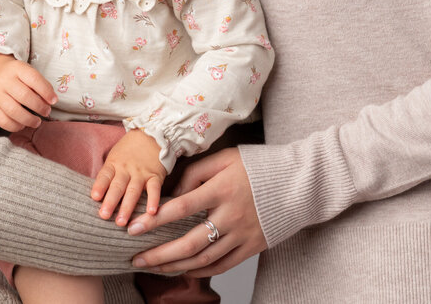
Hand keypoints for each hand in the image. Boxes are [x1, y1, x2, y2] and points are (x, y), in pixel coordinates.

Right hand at [0, 53, 56, 131]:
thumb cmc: (14, 75)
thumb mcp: (26, 71)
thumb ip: (39, 84)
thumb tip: (51, 101)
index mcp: (16, 68)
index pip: (33, 79)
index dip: (46, 91)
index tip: (54, 100)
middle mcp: (4, 81)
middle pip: (24, 96)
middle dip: (39, 107)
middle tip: (46, 112)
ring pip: (13, 111)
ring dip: (29, 120)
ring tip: (37, 122)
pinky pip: (3, 121)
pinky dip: (16, 126)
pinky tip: (23, 125)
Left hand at [90, 129, 166, 227]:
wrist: (152, 135)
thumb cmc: (129, 150)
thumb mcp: (115, 157)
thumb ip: (108, 175)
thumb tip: (95, 197)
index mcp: (114, 164)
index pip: (105, 176)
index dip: (99, 186)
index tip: (94, 197)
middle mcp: (126, 169)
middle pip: (117, 186)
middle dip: (110, 202)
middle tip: (104, 216)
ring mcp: (141, 173)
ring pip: (133, 191)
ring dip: (127, 207)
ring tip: (121, 222)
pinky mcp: (155, 176)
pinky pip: (154, 189)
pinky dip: (153, 200)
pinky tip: (151, 212)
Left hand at [127, 147, 265, 276]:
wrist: (297, 183)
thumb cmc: (257, 166)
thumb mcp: (225, 158)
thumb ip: (196, 172)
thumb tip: (172, 192)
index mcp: (222, 189)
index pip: (181, 208)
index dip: (154, 220)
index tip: (133, 227)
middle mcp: (231, 215)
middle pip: (189, 242)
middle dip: (158, 254)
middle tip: (135, 258)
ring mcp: (242, 235)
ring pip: (203, 259)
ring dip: (174, 266)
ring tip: (153, 267)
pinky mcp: (252, 247)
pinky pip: (222, 265)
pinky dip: (200, 271)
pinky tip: (182, 271)